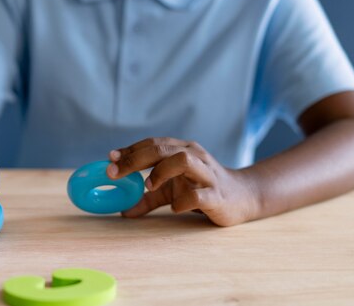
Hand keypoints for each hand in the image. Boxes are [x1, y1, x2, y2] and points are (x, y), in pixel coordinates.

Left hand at [107, 138, 258, 225]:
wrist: (243, 198)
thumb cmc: (202, 188)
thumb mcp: (172, 191)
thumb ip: (147, 199)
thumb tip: (122, 210)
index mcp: (182, 150)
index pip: (153, 143)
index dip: (130, 150)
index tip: (110, 158)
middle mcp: (195, 156)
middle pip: (163, 148)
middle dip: (135, 159)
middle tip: (114, 172)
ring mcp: (207, 174)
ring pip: (183, 160)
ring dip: (161, 171)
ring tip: (148, 186)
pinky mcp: (217, 196)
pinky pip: (199, 194)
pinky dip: (183, 200)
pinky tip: (174, 207)